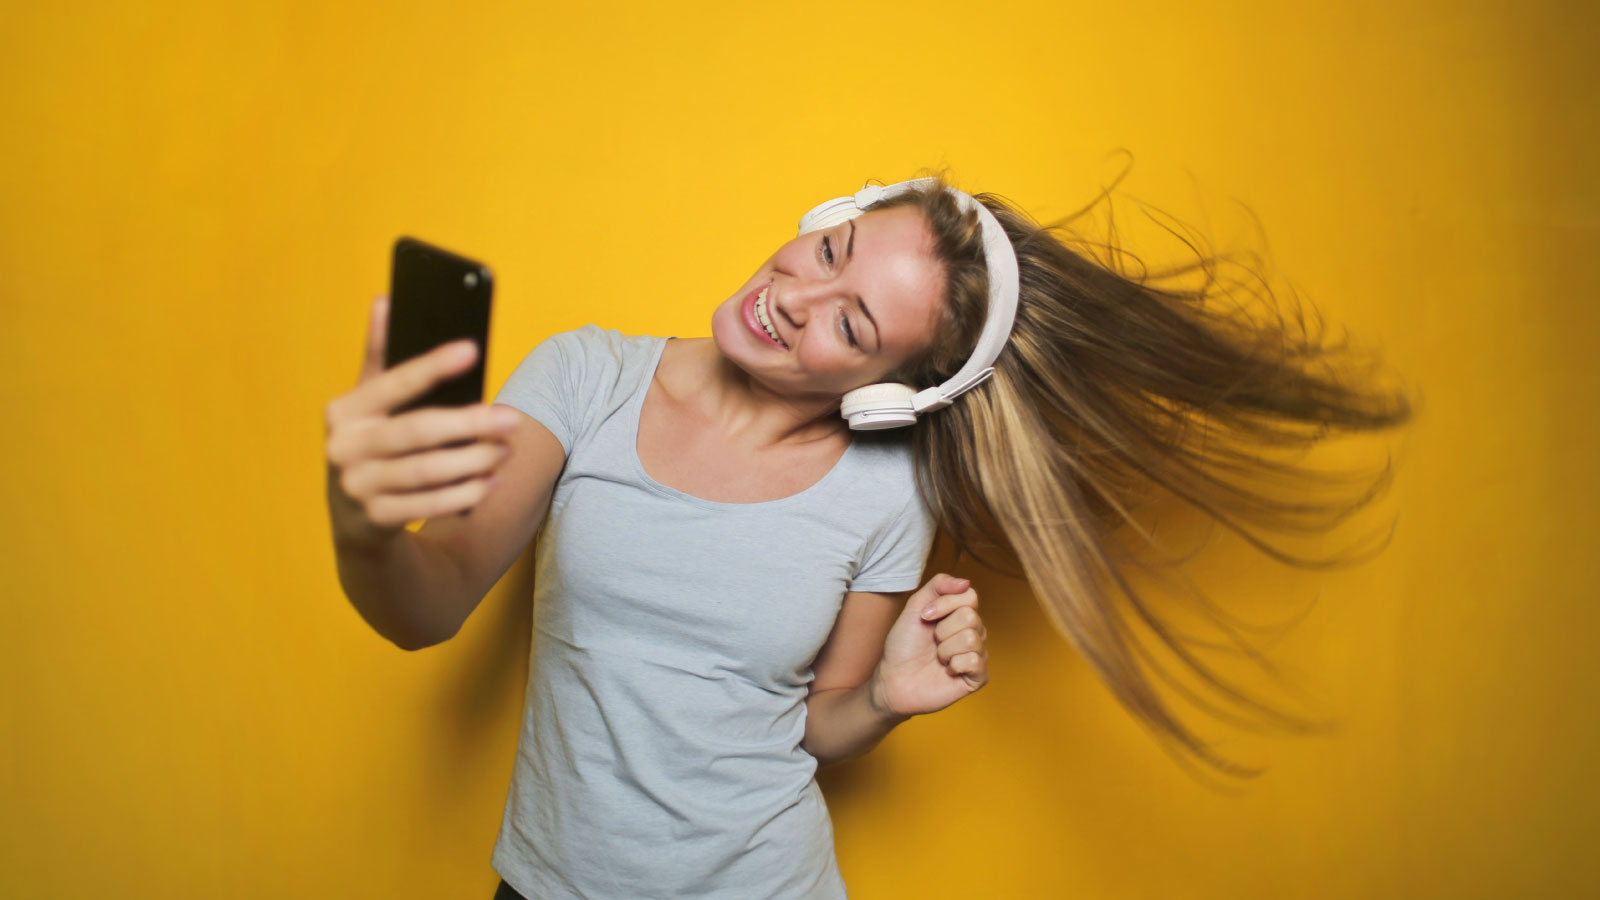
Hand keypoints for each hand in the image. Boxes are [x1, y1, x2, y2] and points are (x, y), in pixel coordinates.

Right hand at [324, 295, 518, 541]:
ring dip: (471, 461)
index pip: (391, 381)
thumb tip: (386, 300)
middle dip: (469, 424)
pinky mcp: (374, 520)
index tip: (471, 349)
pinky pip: (425, 506)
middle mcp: (343, 447)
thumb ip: (380, 356)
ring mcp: (356, 486)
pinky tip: (488, 483)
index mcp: (344, 410)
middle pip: (416, 432)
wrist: (353, 517)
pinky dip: (461, 495)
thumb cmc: (373, 442)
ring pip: (425, 472)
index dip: (431, 365)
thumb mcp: (368, 402)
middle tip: (512, 419)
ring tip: (504, 451)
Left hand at [870, 573, 989, 717]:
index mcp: (960, 614)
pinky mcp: (978, 677)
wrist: (893, 679)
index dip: (945, 605)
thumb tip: (966, 581)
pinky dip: (954, 665)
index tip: (925, 616)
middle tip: (932, 642)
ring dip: (945, 649)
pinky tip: (947, 671)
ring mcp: (977, 654)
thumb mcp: (915, 607)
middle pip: (970, 617)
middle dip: (942, 630)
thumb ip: (938, 586)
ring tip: (937, 658)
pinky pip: (975, 661)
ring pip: (972, 639)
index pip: (970, 596)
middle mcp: (973, 632)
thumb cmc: (903, 646)